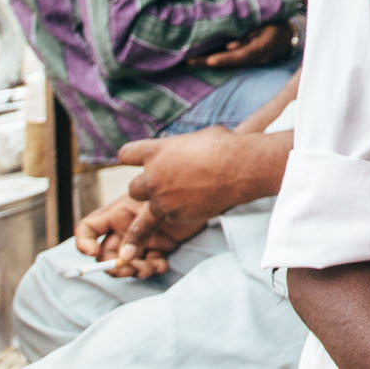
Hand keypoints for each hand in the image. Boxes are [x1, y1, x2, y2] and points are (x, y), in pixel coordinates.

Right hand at [74, 193, 198, 278]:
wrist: (208, 190)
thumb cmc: (180, 190)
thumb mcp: (155, 208)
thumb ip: (138, 230)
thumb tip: (123, 259)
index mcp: (118, 213)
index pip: (89, 229)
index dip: (84, 242)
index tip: (92, 253)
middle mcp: (126, 227)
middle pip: (106, 253)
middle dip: (114, 265)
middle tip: (130, 270)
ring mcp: (142, 238)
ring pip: (126, 262)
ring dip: (134, 270)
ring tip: (149, 269)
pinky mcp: (159, 247)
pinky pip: (148, 263)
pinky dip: (153, 267)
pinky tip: (163, 266)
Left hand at [120, 127, 250, 236]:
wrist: (243, 167)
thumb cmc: (226, 146)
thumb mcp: (199, 138)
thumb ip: (182, 149)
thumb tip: (185, 153)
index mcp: (156, 152)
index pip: (126, 154)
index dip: (130, 158)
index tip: (131, 161)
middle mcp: (152, 177)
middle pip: (133, 189)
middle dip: (144, 190)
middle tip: (158, 189)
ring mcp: (162, 200)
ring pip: (147, 213)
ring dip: (157, 210)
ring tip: (150, 230)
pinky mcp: (176, 216)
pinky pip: (173, 218)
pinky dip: (183, 214)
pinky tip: (200, 205)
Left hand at [190, 20, 292, 68]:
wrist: (291, 33)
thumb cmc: (278, 22)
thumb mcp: (265, 23)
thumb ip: (249, 33)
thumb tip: (230, 45)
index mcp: (263, 47)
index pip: (241, 55)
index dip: (225, 59)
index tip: (209, 61)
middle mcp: (259, 59)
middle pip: (232, 62)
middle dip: (210, 62)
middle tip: (190, 62)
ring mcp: (256, 61)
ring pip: (231, 63)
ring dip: (211, 62)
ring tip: (191, 60)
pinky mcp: (252, 60)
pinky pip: (234, 61)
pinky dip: (220, 60)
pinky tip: (205, 59)